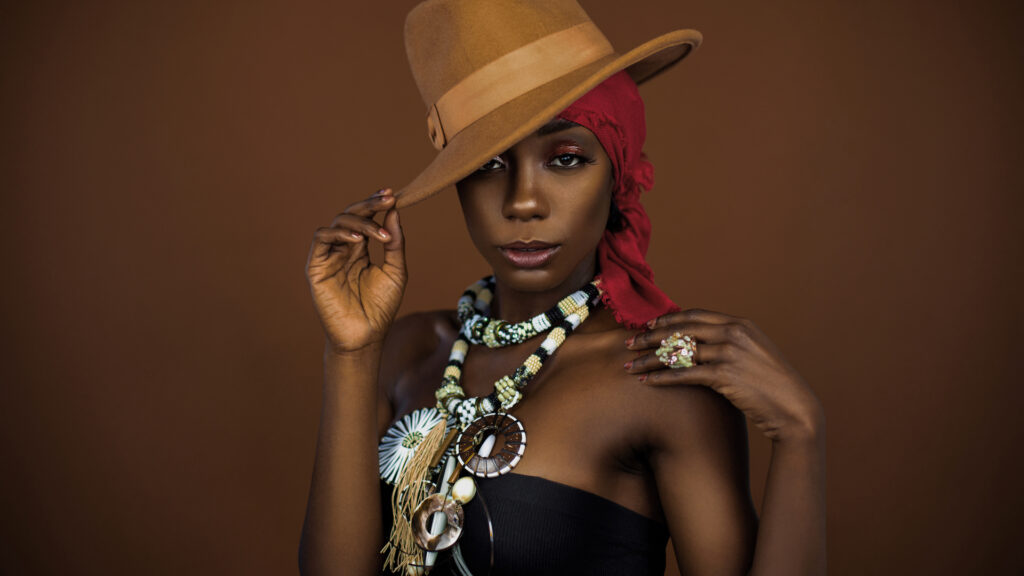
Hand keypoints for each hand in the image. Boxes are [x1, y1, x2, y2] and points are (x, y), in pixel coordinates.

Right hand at [306, 188, 405, 353]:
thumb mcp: (395, 270)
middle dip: (369, 204)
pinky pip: (321, 239)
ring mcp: (329, 256)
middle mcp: (343, 249)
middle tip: (387, 198)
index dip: (376, 204)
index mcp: (360, 249)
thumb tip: (394, 210)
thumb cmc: (381, 307)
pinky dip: (338, 233)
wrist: (366, 336)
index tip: (393, 194)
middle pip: (351, 215)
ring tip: (378, 231)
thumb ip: (394, 241)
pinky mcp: (316, 266)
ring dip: (359, 220)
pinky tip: (357, 239)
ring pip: (337, 222)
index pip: (366, 218)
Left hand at [625, 309, 823, 442]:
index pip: (695, 315)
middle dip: (650, 336)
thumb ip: (730, 343)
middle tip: (629, 342)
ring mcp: (729, 352)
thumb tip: (700, 344)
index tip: (648, 325)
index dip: (668, 319)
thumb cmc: (771, 386)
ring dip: (649, 359)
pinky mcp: (724, 374)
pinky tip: (646, 382)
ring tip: (630, 365)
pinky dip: (661, 377)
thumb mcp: (754, 354)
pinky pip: (683, 373)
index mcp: (740, 324)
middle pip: (681, 329)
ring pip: (678, 351)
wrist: (794, 408)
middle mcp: (733, 333)